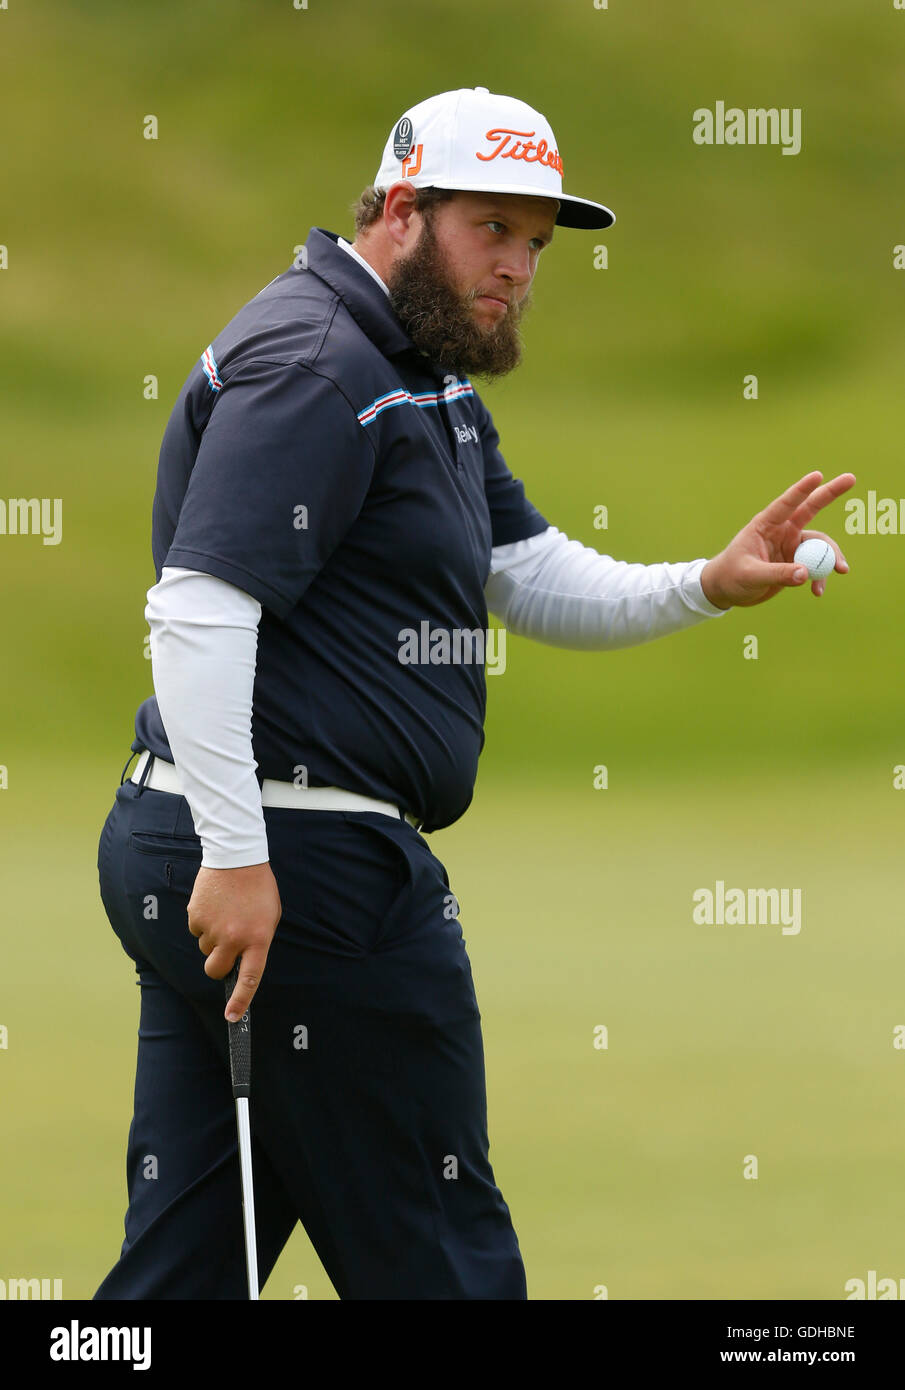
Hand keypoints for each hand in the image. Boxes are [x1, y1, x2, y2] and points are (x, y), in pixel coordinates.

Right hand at [187, 862, 281, 1019]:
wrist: (237, 858)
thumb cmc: (258, 888)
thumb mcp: (269, 916)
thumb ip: (256, 941)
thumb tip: (241, 961)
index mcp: (257, 938)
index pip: (250, 978)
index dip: (240, 1001)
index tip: (232, 1018)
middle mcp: (233, 937)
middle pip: (216, 969)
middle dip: (218, 966)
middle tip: (224, 949)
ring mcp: (212, 928)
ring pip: (205, 948)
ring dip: (212, 938)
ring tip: (225, 912)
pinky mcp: (195, 917)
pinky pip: (196, 930)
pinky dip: (203, 922)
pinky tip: (215, 904)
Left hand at [700, 470, 854, 608]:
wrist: (727, 591)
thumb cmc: (731, 576)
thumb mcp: (751, 575)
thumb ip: (777, 574)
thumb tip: (806, 573)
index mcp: (765, 525)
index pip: (786, 504)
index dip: (802, 489)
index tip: (817, 475)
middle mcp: (781, 531)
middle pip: (811, 508)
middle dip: (831, 493)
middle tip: (851, 478)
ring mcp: (791, 545)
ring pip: (820, 544)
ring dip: (831, 558)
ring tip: (840, 571)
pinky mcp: (796, 561)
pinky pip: (817, 565)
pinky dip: (821, 577)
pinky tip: (817, 591)